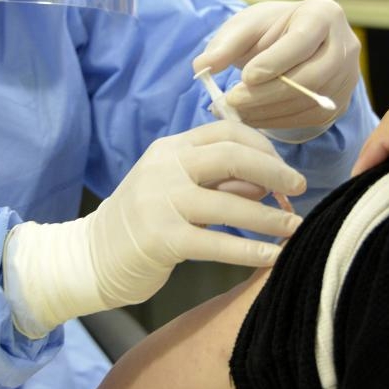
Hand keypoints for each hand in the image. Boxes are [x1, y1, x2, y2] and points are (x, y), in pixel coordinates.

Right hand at [3, 121, 305, 337]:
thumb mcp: (176, 188)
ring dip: (271, 217)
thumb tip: (265, 180)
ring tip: (295, 227)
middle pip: (232, 156)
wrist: (90, 256)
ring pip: (231, 202)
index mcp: (170, 148)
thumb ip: (217, 180)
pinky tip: (272, 257)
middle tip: (298, 189)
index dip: (263, 147)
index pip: (226, 131)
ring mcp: (160, 201)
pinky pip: (217, 243)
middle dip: (274, 171)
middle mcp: (165, 167)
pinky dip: (251, 250)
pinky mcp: (160, 239)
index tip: (284, 168)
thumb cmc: (143, 220)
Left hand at [192, 0, 359, 138]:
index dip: (275, 61)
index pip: (303, 40)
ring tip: (234, 111)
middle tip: (232, 101)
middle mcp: (345, 46)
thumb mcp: (245, 27)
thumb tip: (202, 66)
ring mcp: (347, 77)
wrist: (292, 46)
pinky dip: (276, 121)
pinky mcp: (339, 102)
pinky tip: (250, 118)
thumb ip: (225, 43)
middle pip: (311, 77)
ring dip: (268, 112)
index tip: (245, 77)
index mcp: (323, 14)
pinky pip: (309, 118)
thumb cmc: (269, 31)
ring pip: (310, 102)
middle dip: (268, 93)